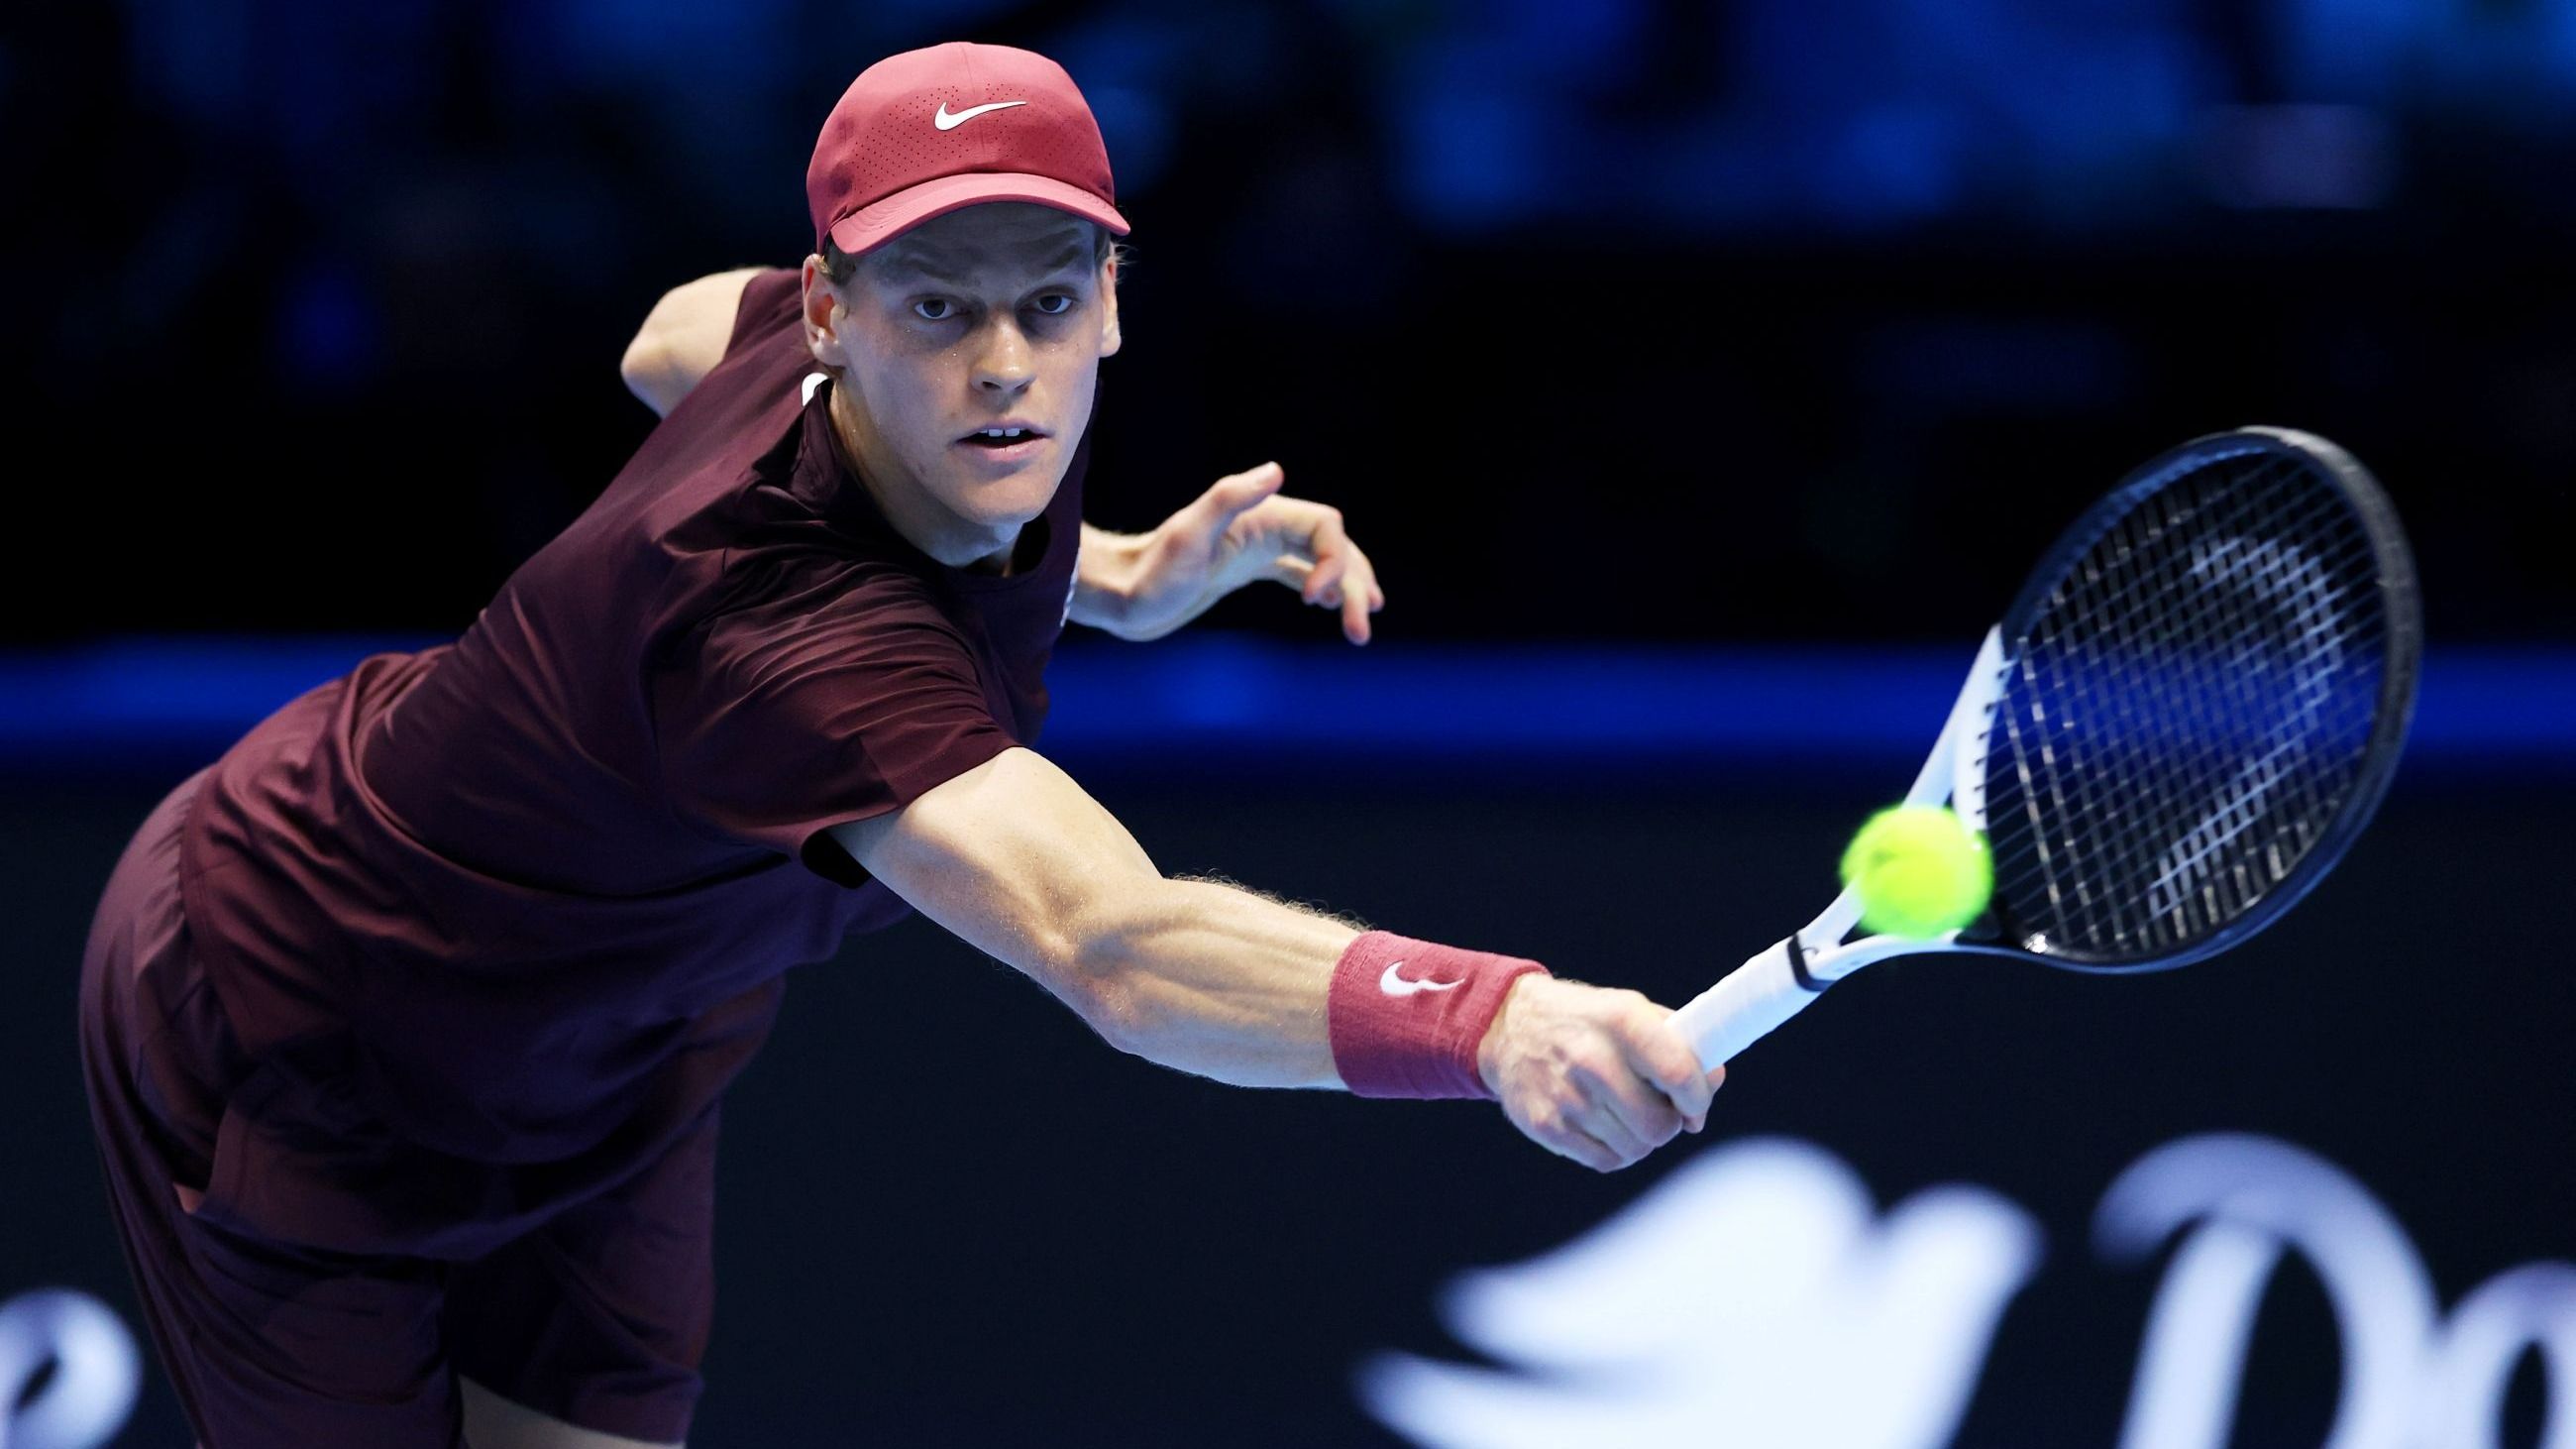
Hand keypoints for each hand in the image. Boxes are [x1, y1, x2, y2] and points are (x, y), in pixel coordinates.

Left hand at [1115, 462, 1384, 643]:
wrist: (1120, 596)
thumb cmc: (1150, 572)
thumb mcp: (1188, 537)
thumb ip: (1229, 498)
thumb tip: (1276, 471)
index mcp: (1260, 514)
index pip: (1324, 526)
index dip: (1333, 562)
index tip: (1314, 602)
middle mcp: (1266, 526)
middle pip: (1332, 547)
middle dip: (1353, 585)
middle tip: (1360, 633)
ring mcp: (1259, 549)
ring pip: (1322, 564)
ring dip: (1347, 592)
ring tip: (1360, 632)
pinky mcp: (1248, 570)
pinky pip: (1300, 574)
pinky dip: (1324, 590)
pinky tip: (1334, 609)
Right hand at [1476, 976, 1724, 1171]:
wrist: (1507, 1026)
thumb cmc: (1584, 1021)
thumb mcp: (1629, 1010)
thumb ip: (1677, 1043)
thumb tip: (1713, 1083)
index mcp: (1621, 1021)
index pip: (1680, 1074)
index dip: (1698, 1098)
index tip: (1695, 1104)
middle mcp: (1592, 1059)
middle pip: (1660, 1126)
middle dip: (1670, 1124)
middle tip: (1660, 1110)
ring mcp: (1567, 1097)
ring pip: (1636, 1148)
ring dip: (1642, 1138)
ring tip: (1627, 1114)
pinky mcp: (1548, 1126)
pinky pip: (1607, 1161)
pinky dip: (1616, 1150)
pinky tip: (1605, 1125)